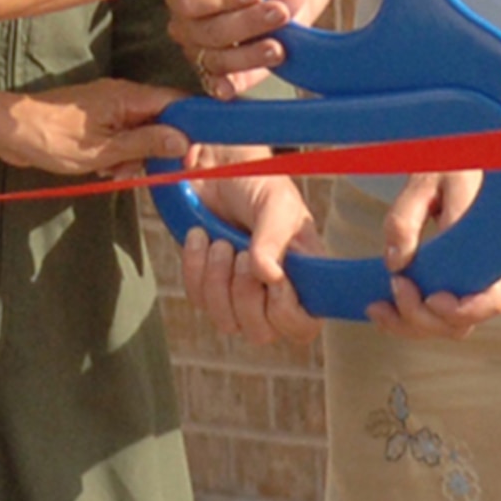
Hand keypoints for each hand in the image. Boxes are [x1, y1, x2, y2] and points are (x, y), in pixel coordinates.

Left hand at [0, 78, 187, 175]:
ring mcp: (108, 106)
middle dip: (158, 147)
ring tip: (116, 173)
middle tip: (148, 172)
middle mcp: (122, 95)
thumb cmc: (53, 139)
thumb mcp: (104, 150)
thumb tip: (183, 140)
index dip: (190, 126)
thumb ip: (146, 143)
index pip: (175, 102)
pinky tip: (104, 169)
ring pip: (140, 129)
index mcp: (128, 96)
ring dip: (136, 154)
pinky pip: (120, 133)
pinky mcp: (95, 118)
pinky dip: (119, 152)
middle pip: (160, 118)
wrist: (9, 132)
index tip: (194, 153)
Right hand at [164, 0, 298, 99]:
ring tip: (278, 47)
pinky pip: (217, 85)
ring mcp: (198, 53)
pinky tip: (233, 88)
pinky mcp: (218, 76)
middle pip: (207, 31)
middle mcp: (185, 24)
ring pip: (216, 60)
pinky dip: (225, 87)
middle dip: (245, 23)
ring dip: (249, 55)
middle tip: (280, 13)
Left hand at [182, 162, 323, 345]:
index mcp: (303, 276)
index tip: (275, 281)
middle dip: (245, 294)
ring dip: (218, 280)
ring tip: (220, 241)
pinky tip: (200, 237)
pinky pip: (198, 299)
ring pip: (226, 322)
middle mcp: (273, 292)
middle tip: (242, 252)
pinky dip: (195, 267)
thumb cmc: (258, 184)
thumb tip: (271, 276)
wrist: (218, 168)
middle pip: (261, 332)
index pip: (304, 326)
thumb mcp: (275, 203)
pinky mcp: (208, 285)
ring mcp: (239, 292)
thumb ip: (274, 238)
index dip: (288, 314)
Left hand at [367, 170, 500, 339]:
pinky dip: (405, 318)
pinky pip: (431, 314)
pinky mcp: (445, 280)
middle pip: (460, 324)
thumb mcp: (426, 180)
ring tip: (378, 307)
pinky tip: (381, 307)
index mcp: (488, 247)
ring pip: (444, 326)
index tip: (432, 297)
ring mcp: (462, 279)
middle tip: (394, 287)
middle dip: (422, 318)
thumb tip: (396, 264)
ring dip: (410, 324)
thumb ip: (406, 219)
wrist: (454, 154)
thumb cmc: (448, 164)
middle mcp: (480, 272)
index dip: (463, 311)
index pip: (491, 301)